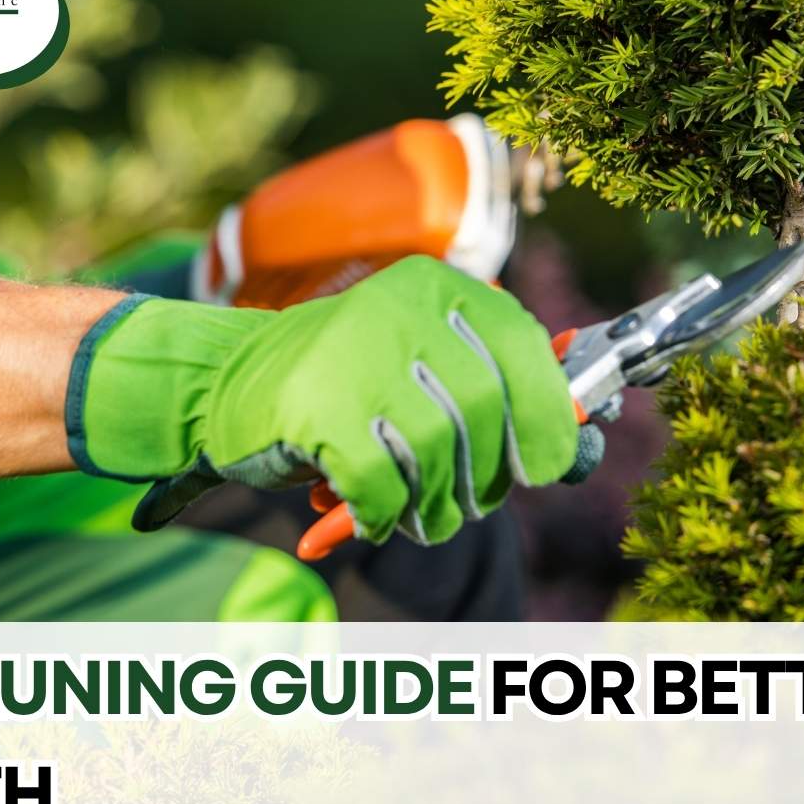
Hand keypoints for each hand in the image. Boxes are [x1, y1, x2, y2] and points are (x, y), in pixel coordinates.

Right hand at [68, 256, 579, 544]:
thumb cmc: (341, 383)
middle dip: (489, 474)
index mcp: (436, 287)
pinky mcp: (317, 407)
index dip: (550, 415)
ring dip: (436, 505)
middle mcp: (399, 307)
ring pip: (438, 454)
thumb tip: (583, 431)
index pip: (523, 348)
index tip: (550, 465)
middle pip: (485, 408)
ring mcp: (354, 353)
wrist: (220, 383)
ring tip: (422, 515)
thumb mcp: (421, 364)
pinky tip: (366, 517)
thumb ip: (494, 388)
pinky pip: (383, 487)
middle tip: (472, 505)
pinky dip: (381, 516)